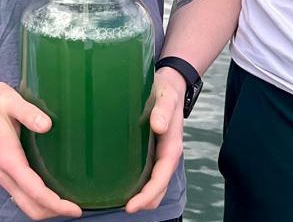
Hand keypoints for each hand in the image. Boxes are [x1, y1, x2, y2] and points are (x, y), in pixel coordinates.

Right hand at [0, 81, 81, 219]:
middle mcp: (3, 173)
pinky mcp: (2, 174)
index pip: (34, 191)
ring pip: (25, 205)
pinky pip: (20, 197)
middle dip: (53, 212)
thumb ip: (28, 113)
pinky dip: (37, 202)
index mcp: (7, 158)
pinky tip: (51, 192)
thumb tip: (47, 126)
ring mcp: (1, 176)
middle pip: (30, 207)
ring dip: (46, 209)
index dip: (56, 203)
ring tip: (67, 202)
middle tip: (76, 208)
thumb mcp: (10, 100)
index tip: (76, 209)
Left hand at [125, 67, 187, 212]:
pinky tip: (122, 185)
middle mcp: (167, 154)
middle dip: (145, 202)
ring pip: (154, 183)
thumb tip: (158, 126)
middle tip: (124, 209)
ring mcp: (159, 154)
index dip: (148, 194)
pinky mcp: (151, 150)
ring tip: (121, 203)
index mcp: (172, 146)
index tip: (132, 206)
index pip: (161, 177)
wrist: (169, 83)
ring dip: (142, 197)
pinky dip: (139, 185)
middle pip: (159, 187)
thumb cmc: (166, 90)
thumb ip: (163, 109)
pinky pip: (147, 173)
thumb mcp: (166, 96)